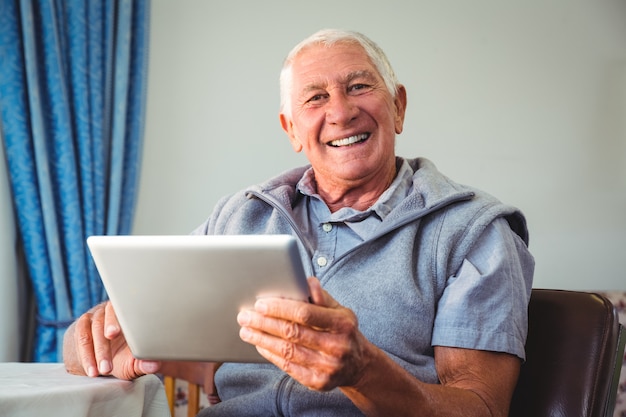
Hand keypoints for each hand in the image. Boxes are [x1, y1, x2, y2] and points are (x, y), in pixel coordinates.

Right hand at [63, 301, 160, 379]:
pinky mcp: (82, 326)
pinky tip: (92, 370)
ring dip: (95, 352)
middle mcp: (109, 311)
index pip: (123, 309)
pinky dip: (85, 355)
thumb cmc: (123, 356)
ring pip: (90, 329)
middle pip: (104, 318)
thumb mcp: (134, 361)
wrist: (100, 358)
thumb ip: (143, 363)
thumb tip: (155, 365)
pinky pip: (80, 338)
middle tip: (108, 357)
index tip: (113, 334)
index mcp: (127, 313)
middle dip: (105, 340)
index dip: (117, 320)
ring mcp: (94, 317)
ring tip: (102, 371)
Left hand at [237, 277, 373, 390]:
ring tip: (246, 330)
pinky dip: (271, 355)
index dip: (280, 308)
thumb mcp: (340, 310)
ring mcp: (328, 366)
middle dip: (264, 323)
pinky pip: (289, 367)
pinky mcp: (318, 382)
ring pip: (287, 351)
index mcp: (342, 324)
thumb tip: (306, 280)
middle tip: (245, 316)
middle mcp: (336, 346)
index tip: (260, 304)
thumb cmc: (343, 331)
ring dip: (262, 339)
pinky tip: (260, 345)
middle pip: (292, 332)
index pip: (305, 314)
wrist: (359, 365)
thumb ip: (321, 297)